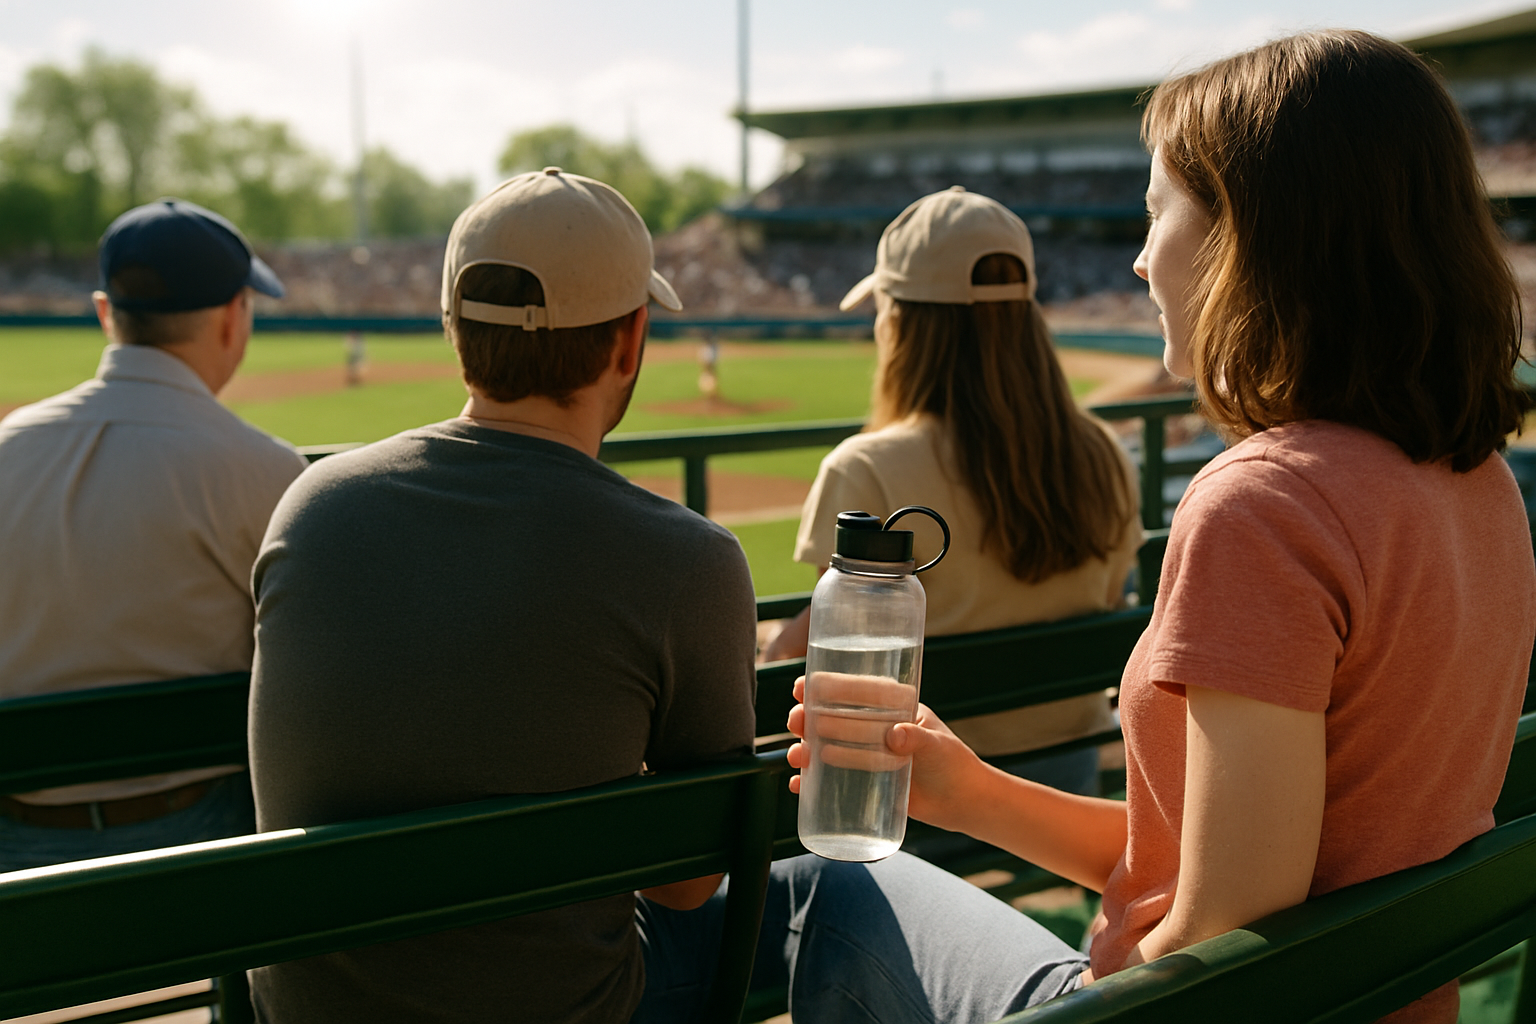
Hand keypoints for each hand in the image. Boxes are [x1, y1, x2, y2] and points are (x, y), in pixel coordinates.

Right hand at [786, 676, 985, 832]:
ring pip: (825, 747)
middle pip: (830, 718)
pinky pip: (831, 781)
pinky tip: (799, 785)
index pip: (853, 692)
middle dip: (807, 717)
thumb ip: (917, 739)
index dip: (824, 687)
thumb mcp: (938, 746)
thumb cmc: (955, 764)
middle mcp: (872, 729)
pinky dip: (812, 782)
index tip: (803, 686)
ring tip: (797, 756)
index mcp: (890, 709)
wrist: (964, 803)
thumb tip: (894, 736)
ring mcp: (865, 756)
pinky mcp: (864, 784)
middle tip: (796, 721)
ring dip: (804, 748)